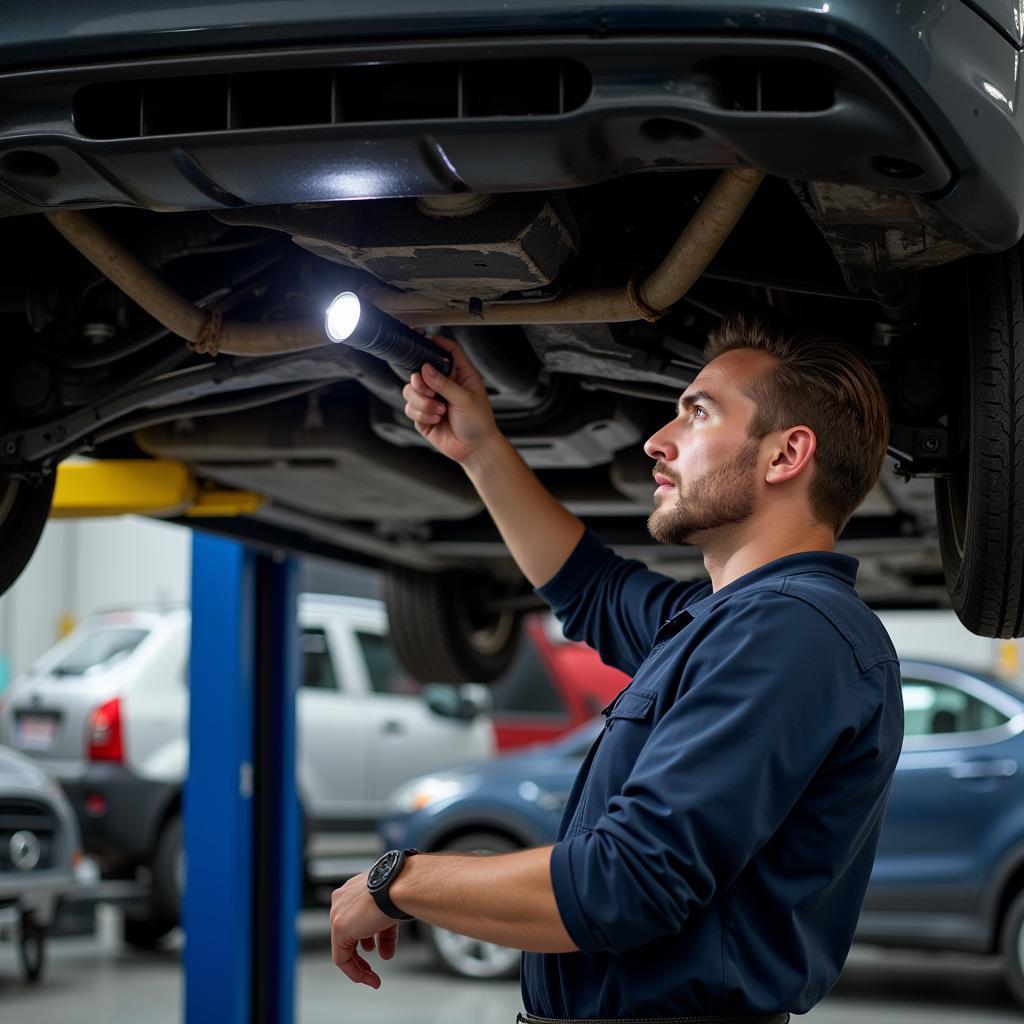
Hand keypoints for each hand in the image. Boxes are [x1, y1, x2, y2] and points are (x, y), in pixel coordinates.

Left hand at [329, 872, 400, 987]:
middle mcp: (343, 900)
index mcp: (354, 890)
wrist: (399, 883)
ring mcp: (339, 912)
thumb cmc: (400, 887)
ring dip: (360, 964)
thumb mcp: (392, 910)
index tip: (381, 950)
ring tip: (372, 975)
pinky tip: (368, 977)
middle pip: (350, 933)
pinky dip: (355, 970)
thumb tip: (386, 951)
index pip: (358, 919)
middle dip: (364, 953)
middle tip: (372, 968)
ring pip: (344, 947)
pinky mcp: (340, 927)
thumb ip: (384, 931)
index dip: (369, 939)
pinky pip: (342, 957)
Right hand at [402, 335, 500, 463]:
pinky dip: (422, 414)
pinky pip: (410, 408)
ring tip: (439, 411)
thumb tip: (425, 369)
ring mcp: (431, 399)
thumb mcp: (465, 399)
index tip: (424, 338)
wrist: (474, 449)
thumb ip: (444, 384)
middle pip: (419, 370)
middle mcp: (443, 384)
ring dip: (423, 402)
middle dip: (420, 382)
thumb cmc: (478, 422)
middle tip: (430, 391)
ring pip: (410, 390)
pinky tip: (436, 419)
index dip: (436, 343)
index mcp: (458, 375)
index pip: (447, 351)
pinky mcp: (423, 415)